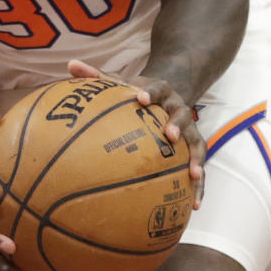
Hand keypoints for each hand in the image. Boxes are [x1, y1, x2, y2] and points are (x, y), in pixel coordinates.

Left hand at [67, 60, 205, 205]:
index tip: (140, 98)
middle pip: (182, 115)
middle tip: (170, 135)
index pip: (156, 89)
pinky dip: (199, 186)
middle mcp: (178, 109)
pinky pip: (199, 167)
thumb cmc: (137, 93)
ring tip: (194, 175)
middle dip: (177, 124)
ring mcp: (190, 129)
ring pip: (197, 143)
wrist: (168, 95)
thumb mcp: (121, 83)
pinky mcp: (195, 148)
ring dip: (197, 159)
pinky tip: (194, 206)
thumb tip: (71, 65)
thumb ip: (97, 75)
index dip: (149, 93)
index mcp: (160, 92)